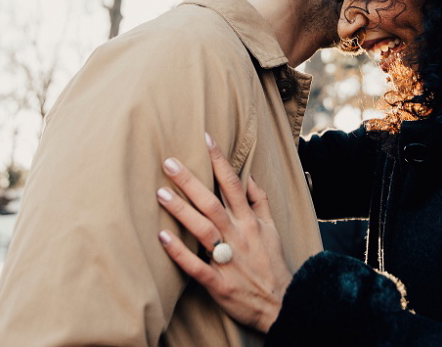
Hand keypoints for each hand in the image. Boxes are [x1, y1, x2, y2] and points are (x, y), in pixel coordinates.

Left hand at [157, 133, 292, 333]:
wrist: (282, 304)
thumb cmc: (272, 264)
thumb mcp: (272, 229)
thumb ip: (260, 202)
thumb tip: (249, 175)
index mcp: (250, 222)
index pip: (232, 184)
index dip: (219, 160)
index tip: (205, 137)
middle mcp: (239, 236)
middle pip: (211, 202)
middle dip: (189, 181)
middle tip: (168, 161)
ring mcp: (228, 259)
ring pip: (202, 229)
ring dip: (181, 210)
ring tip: (160, 193)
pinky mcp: (218, 283)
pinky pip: (196, 266)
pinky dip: (179, 253)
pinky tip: (162, 238)